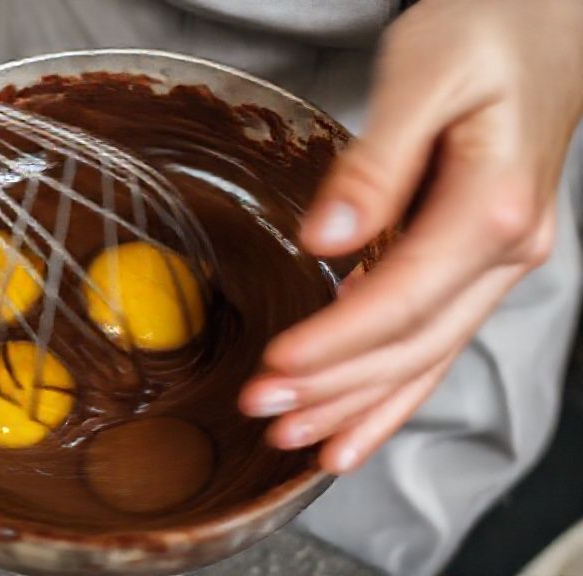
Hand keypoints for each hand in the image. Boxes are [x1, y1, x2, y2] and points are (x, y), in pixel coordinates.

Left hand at [239, 0, 582, 473]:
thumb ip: (373, 166)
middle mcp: (505, 250)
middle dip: (334, 388)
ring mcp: (496, 264)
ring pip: (425, 359)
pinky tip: (354, 424)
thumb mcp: (421, 77)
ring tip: (299, 441)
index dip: (335, 342)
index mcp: (492, 206)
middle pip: (412, 344)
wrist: (542, 22)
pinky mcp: (475, 262)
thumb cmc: (485, 33)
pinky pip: (432, 341)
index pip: (401, 299)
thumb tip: (325, 241)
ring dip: (358, 405)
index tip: (276, 367)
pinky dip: (391, 390)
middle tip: (263, 412)